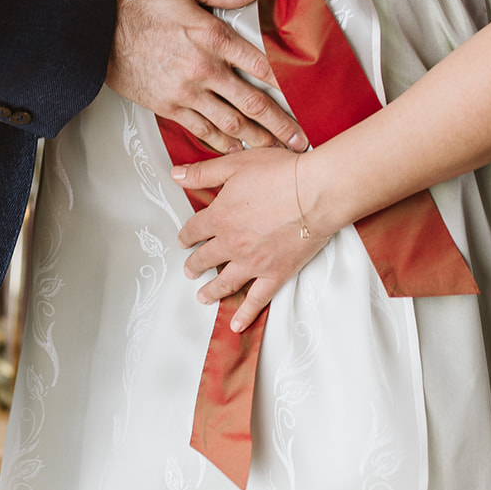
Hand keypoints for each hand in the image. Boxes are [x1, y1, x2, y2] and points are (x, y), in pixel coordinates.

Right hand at [106, 0, 306, 152]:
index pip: (259, 63)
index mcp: (211, 36)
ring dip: (256, 138)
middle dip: (280, 123)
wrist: (96, 33)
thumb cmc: (136, 7)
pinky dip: (222, 143)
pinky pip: (202, 130)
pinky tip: (237, 149)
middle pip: (252, 102)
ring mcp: (186, 92)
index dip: (287, 82)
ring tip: (276, 150)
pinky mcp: (169, 107)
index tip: (306, 95)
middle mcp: (203, 69)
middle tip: (301, 138)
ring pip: (230, 122)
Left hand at [174, 148, 325, 328]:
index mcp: (219, 217)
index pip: (194, 230)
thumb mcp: (235, 164)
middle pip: (205, 258)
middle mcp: (231, 244)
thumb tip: (176, 175)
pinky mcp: (275, 274)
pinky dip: (245, 314)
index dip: (186, 236)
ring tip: (202, 297)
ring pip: (225, 282)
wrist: (315, 193)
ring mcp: (252, 263)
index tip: (184, 241)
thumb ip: (203, 172)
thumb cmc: (280, 174)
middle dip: (194, 265)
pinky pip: (256, 300)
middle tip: (189, 271)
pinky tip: (236, 324)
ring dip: (210, 291)